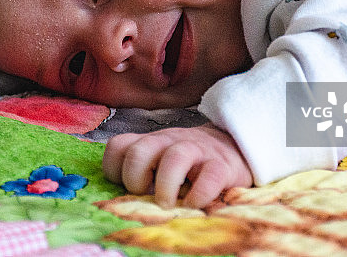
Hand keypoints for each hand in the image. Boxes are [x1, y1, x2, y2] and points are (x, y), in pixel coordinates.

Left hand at [102, 123, 252, 208]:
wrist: (231, 147)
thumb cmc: (187, 162)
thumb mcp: (159, 158)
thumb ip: (140, 170)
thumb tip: (120, 200)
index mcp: (150, 142)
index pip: (118, 146)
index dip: (114, 170)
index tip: (126, 187)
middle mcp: (169, 142)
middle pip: (140, 151)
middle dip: (135, 178)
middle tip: (145, 195)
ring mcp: (196, 150)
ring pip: (175, 157)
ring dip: (166, 185)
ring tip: (166, 204)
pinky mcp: (222, 165)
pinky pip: (210, 176)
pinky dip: (200, 194)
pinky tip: (194, 204)